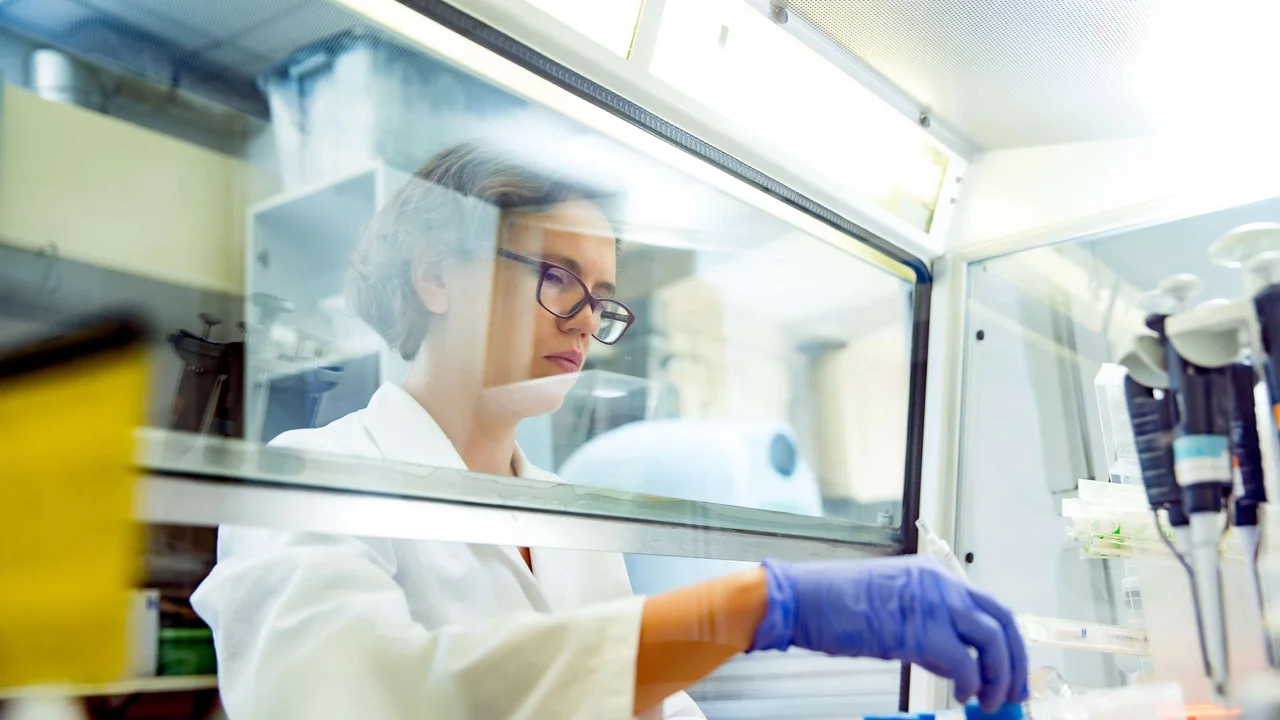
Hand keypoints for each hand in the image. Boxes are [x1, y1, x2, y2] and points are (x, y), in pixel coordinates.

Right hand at [749, 556, 1027, 710]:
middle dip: (1016, 661)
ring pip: (993, 640)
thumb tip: (959, 664)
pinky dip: (971, 684)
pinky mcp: (920, 629)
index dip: (1006, 643)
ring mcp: (932, 603)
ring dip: (1000, 676)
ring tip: (991, 702)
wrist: (801, 599)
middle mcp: (940, 583)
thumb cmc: (835, 607)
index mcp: (933, 574)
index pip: (989, 607)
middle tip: (1015, 693)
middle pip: (1002, 620)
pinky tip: (963, 697)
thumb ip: (929, 627)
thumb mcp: (892, 609)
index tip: (1009, 671)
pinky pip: (965, 663)